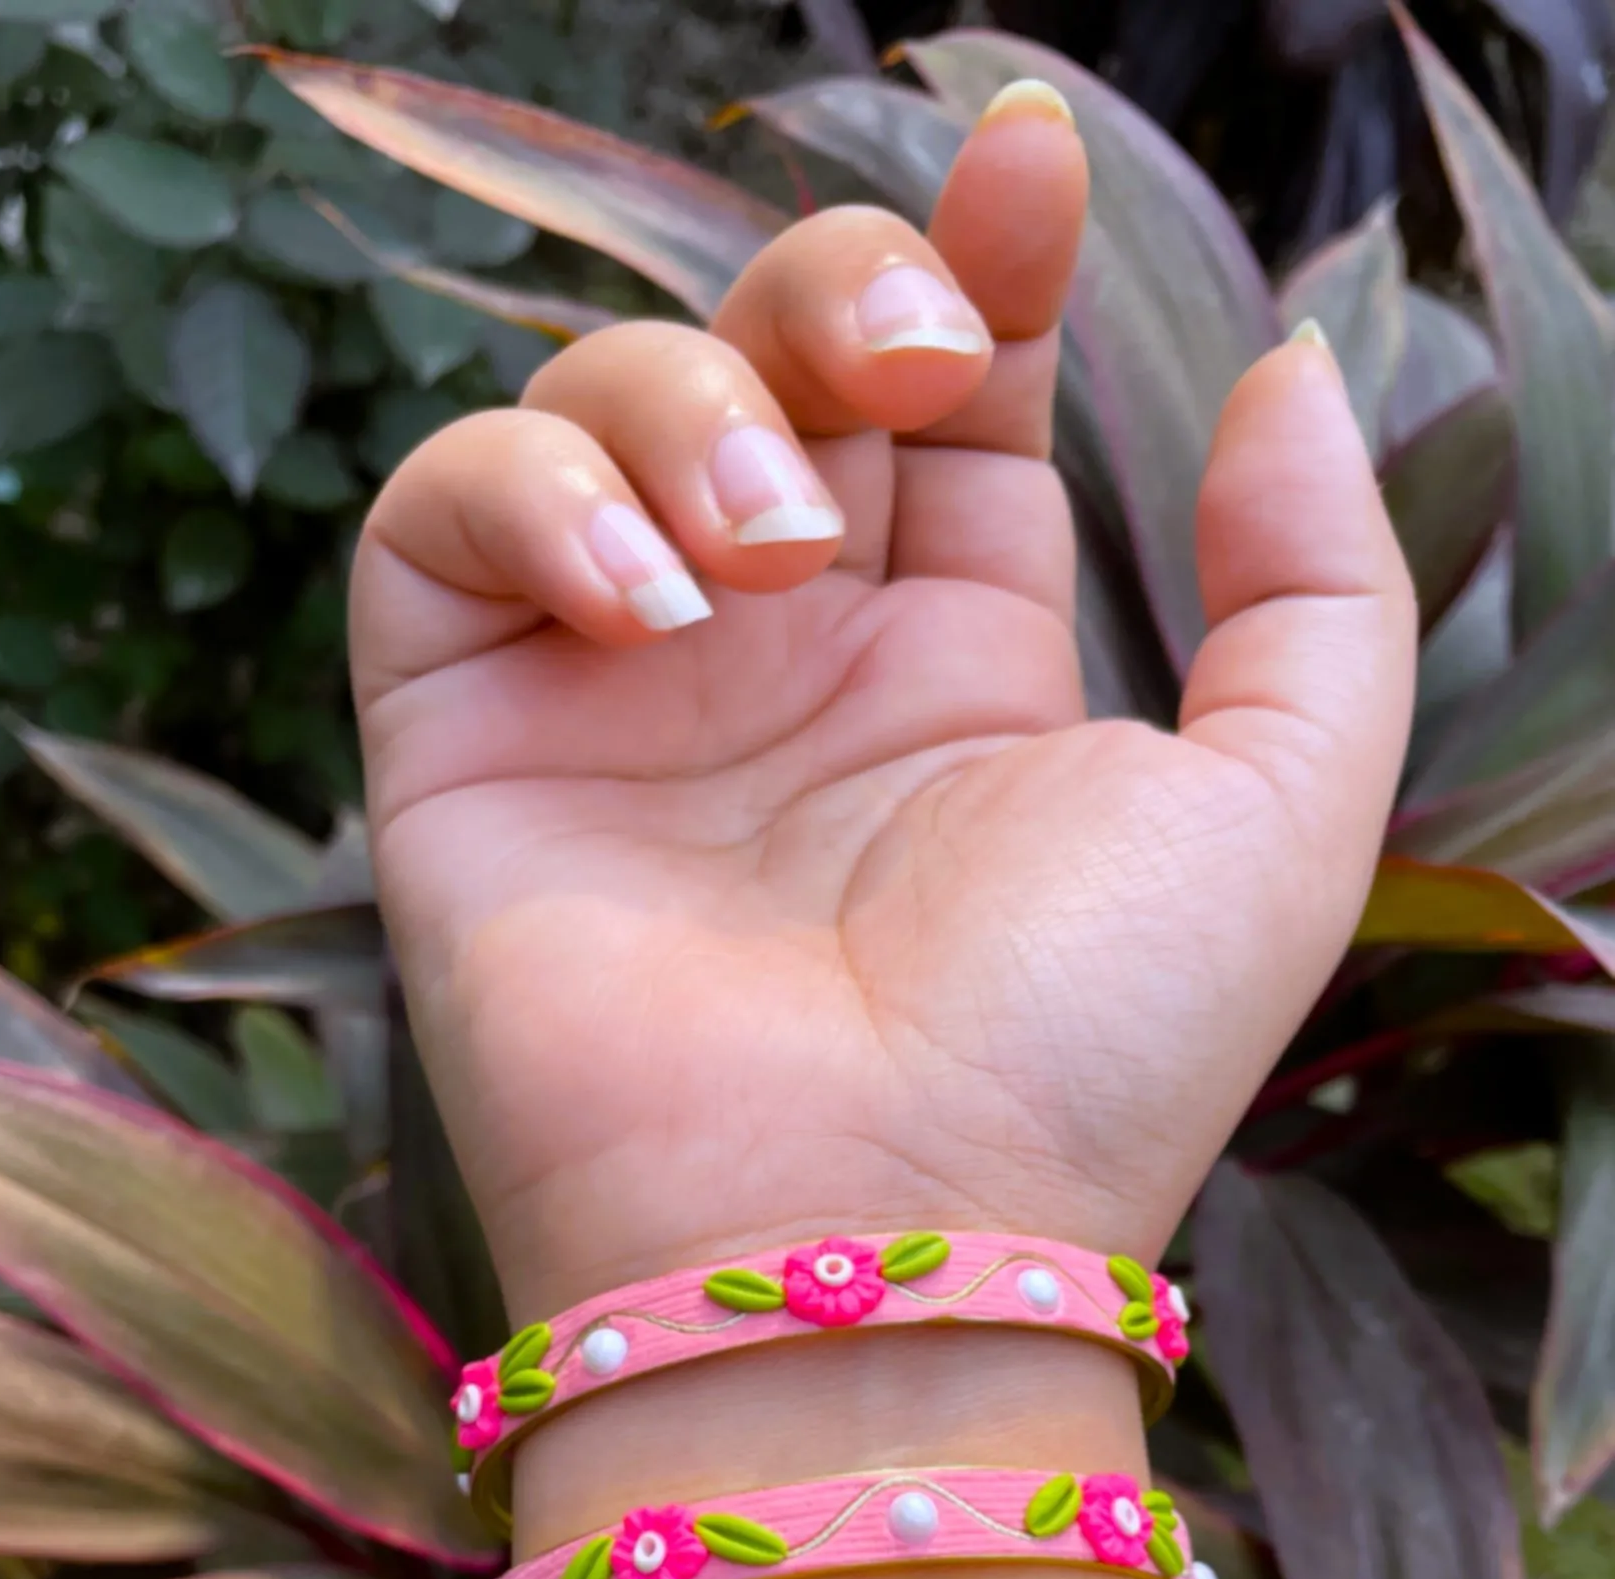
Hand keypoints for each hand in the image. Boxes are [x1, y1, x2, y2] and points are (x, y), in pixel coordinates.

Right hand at [351, 84, 1415, 1314]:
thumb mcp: (1284, 808)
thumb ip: (1314, 582)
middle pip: (766, 360)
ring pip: (594, 407)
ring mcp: (614, 706)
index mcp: (954, 676)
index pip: (945, 408)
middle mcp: (779, 675)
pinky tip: (649, 606)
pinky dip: (531, 497)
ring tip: (778, 558)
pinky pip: (437, 524)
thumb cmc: (1084, 1057)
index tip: (1024, 163)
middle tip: (908, 352)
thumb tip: (1275, 374)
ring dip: (694, 409)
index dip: (975, 266)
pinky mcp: (466, 748)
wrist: (873, 1243)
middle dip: (835, 289)